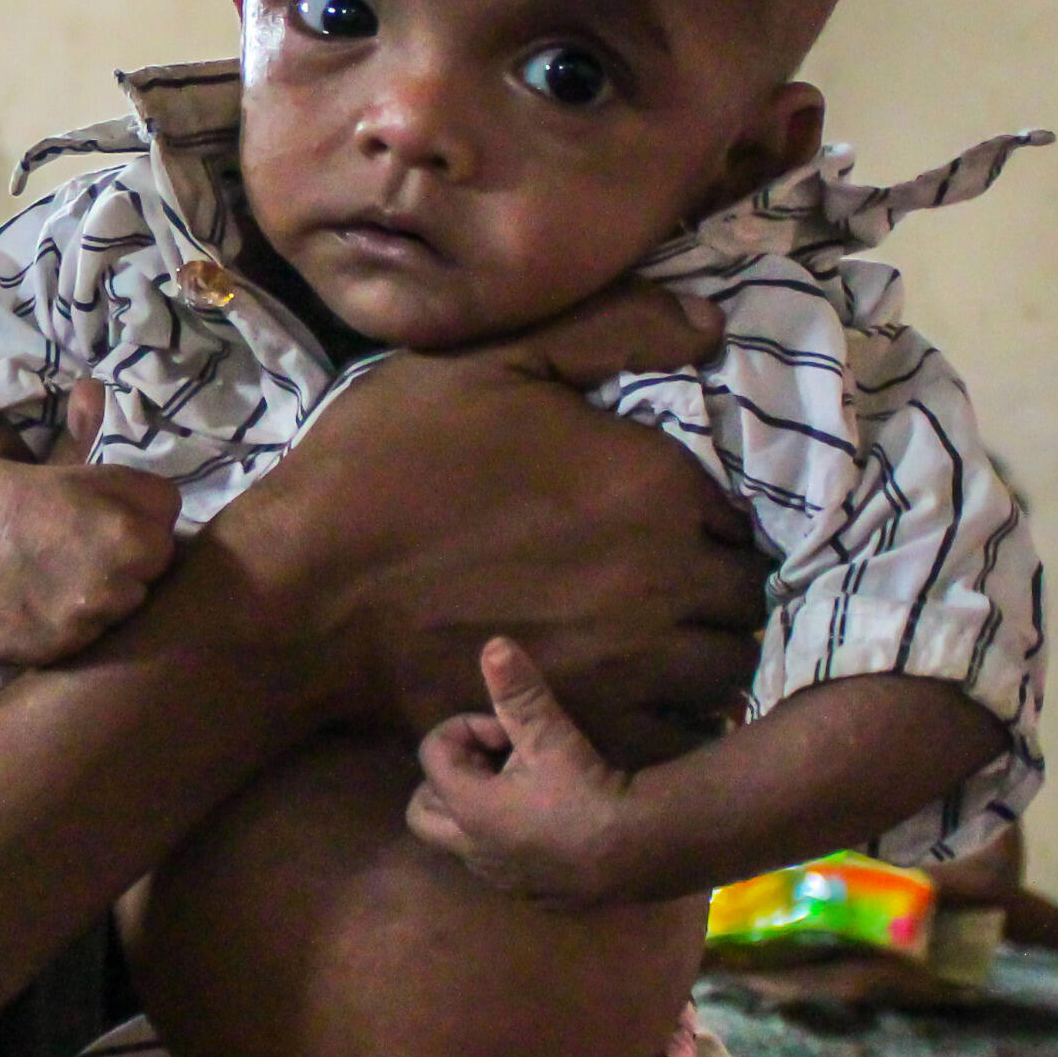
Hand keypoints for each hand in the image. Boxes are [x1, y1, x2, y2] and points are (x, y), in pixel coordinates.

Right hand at [0, 382, 180, 665]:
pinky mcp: (57, 649)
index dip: (140, 525)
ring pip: (114, 615)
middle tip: (82, 553)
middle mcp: (123, 580)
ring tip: (58, 581)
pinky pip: (74, 643)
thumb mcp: (64, 460)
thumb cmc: (16, 489)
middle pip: (147, 578)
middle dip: (125, 567)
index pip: (167, 532)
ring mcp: (89, 620)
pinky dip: (58, 630)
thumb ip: (96, 437)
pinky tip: (36, 604)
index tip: (109, 522)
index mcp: (137, 531)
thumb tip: (94, 387)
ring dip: (96, 602)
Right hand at [197, 281, 764, 742]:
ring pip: (726, 666)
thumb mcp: (491, 361)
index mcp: (657, 482)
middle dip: (719, 582)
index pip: (746, 506)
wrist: (309, 595)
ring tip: (655, 635)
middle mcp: (668, 576)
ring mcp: (635, 662)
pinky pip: (679, 732)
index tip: (669, 514)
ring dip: (705, 649)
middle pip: (747, 592)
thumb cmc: (391, 464)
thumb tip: (713, 324)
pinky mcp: (591, 724)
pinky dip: (669, 715)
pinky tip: (623, 688)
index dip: (711, 509)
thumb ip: (613, 329)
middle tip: (667, 575)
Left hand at [406, 638, 664, 905]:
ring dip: (474, 812)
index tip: (505, 729)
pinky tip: (545, 823)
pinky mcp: (534, 896)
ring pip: (461, 843)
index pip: (432, 756)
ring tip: (517, 788)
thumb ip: (518, 692)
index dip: (464, 729)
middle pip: (422, 814)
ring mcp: (502, 879)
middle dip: (445, 781)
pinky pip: (499, 866)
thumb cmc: (586, 790)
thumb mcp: (550, 735)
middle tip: (487, 763)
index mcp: (467, 808)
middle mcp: (472, 850)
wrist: (640, 850)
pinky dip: (505, 841)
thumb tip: (494, 646)